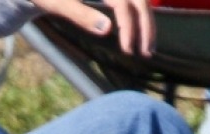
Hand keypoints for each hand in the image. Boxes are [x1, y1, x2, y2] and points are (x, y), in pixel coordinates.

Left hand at [32, 0, 152, 55]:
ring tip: (149, 47)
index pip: (123, 3)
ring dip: (147, 22)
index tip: (128, 50)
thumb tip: (107, 29)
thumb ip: (81, 15)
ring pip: (140, 0)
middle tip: (147, 52)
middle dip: (146, 25)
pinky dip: (140, 17)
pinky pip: (132, 2)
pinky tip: (142, 34)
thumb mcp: (59, 4)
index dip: (128, 26)